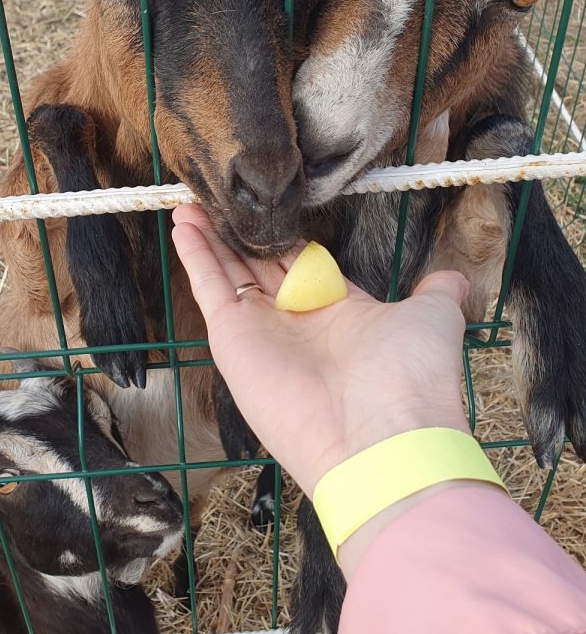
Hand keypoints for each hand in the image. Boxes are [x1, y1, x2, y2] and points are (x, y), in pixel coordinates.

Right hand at [172, 204, 469, 500]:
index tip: (270, 205)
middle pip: (258, 265)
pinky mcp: (232, 339)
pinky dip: (194, 255)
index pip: (302, 263)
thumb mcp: (433, 318)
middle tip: (219, 197)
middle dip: (239, 234)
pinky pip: (210, 288)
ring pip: (228, 271)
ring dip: (208, 236)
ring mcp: (261, 330)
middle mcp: (297, 321)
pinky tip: (182, 223)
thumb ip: (436, 293)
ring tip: (190, 201)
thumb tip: (451, 277)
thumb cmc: (411, 376)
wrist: (379, 437)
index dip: (284, 236)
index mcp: (339, 311)